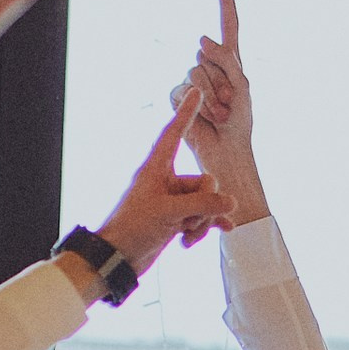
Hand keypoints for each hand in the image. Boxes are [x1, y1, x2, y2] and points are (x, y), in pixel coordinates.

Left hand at [95, 90, 236, 273]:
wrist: (117, 258)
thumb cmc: (132, 228)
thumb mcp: (169, 212)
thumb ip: (203, 204)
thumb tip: (231, 204)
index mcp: (156, 167)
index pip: (174, 133)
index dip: (186, 113)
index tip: (194, 91)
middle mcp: (165, 180)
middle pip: (204, 180)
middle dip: (206, 202)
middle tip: (190, 220)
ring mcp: (172, 200)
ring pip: (206, 202)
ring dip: (203, 220)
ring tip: (188, 235)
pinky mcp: (176, 219)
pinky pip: (202, 217)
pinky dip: (205, 227)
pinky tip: (212, 235)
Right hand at [172, 0, 268, 223]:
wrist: (226, 151)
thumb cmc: (240, 123)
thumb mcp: (242, 88)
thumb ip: (227, 60)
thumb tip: (202, 38)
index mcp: (231, 62)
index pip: (229, 27)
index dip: (226, 3)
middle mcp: (210, 66)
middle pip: (209, 54)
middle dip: (222, 80)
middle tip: (231, 104)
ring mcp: (192, 80)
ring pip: (195, 71)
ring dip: (212, 96)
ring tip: (221, 115)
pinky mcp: (178, 95)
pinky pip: (182, 89)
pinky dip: (197, 105)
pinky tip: (205, 119)